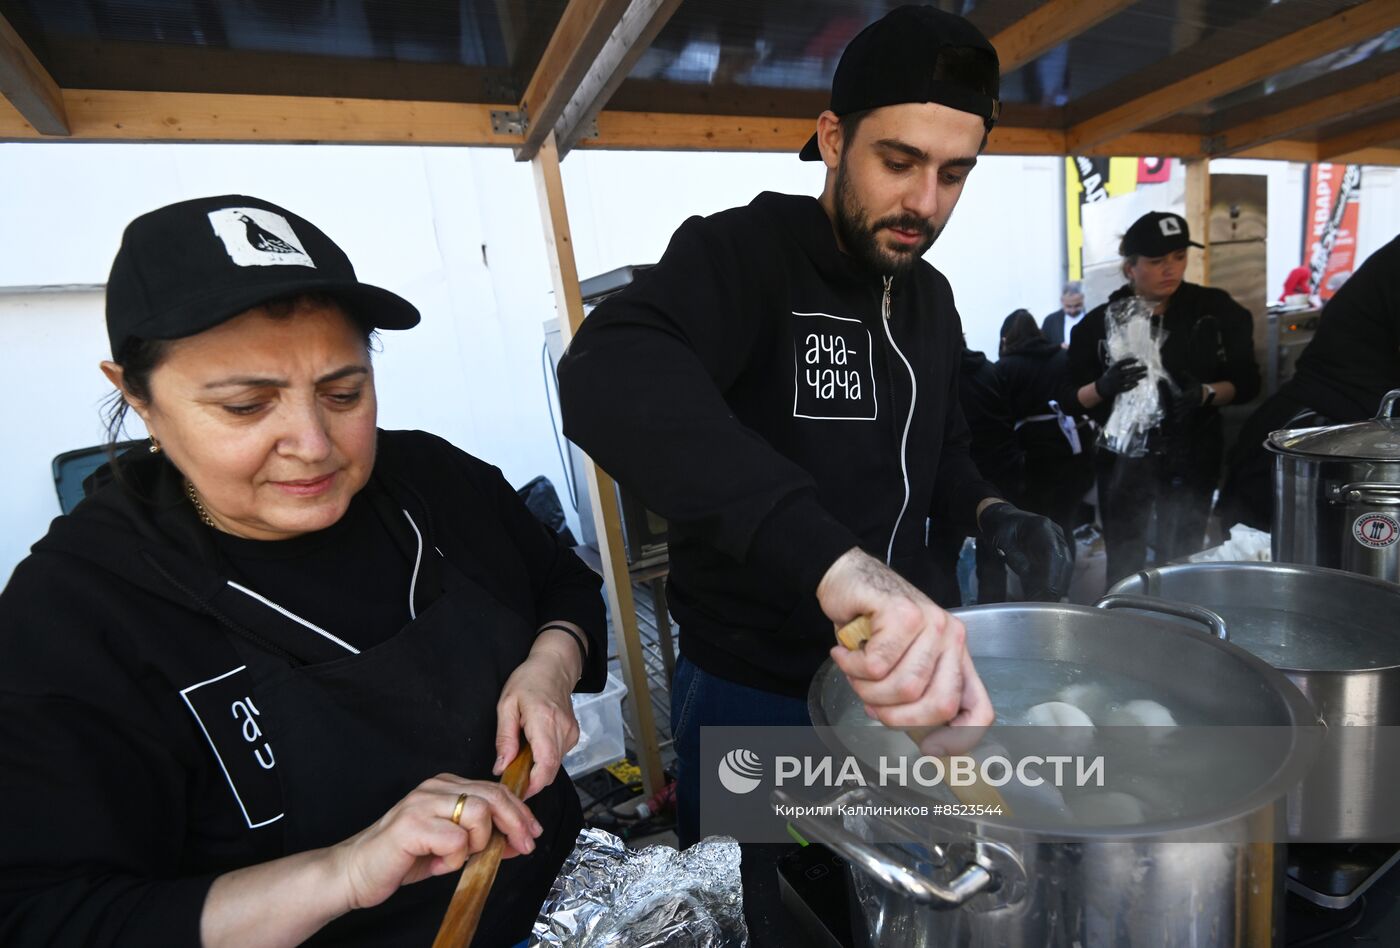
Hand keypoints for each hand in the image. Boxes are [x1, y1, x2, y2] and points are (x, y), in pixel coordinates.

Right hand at [331, 773, 542, 912]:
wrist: (355, 872)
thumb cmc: (401, 858)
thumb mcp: (450, 846)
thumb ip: (480, 837)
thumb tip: (518, 840)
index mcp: (444, 786)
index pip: (494, 790)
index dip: (519, 812)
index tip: (533, 832)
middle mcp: (434, 788)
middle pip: (493, 796)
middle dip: (515, 823)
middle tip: (524, 846)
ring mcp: (422, 803)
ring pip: (478, 814)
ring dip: (477, 844)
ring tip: (455, 859)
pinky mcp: (411, 825)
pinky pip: (456, 840)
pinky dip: (454, 859)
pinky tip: (436, 864)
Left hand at [495, 635, 580, 799]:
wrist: (554, 666)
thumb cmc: (529, 680)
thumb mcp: (506, 705)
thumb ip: (504, 738)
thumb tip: (501, 767)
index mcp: (544, 720)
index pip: (546, 763)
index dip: (533, 784)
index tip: (518, 792)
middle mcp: (562, 729)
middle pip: (550, 770)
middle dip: (531, 781)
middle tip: (511, 779)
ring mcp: (571, 733)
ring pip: (554, 766)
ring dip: (536, 770)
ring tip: (520, 758)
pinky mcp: (573, 736)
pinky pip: (557, 757)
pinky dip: (544, 760)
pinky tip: (533, 747)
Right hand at [817, 548, 993, 734]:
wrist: (847, 580)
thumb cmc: (871, 626)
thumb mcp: (901, 667)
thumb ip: (915, 699)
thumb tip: (925, 743)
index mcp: (957, 658)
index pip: (979, 710)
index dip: (959, 739)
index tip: (929, 750)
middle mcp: (952, 639)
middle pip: (937, 706)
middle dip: (895, 716)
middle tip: (870, 702)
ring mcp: (931, 623)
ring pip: (903, 688)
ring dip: (865, 688)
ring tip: (854, 669)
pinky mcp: (903, 613)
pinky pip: (875, 666)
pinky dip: (851, 666)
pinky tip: (844, 652)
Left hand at [978, 502, 1072, 600]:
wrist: (1002, 517)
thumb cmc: (1000, 528)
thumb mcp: (1001, 541)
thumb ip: (1015, 557)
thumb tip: (1028, 576)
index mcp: (1041, 526)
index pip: (1052, 552)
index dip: (1051, 574)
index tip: (1047, 591)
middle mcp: (1054, 532)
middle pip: (1063, 560)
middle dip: (1057, 583)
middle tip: (1047, 602)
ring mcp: (1058, 540)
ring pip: (1065, 565)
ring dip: (1058, 584)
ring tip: (1048, 601)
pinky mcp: (1057, 548)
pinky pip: (1060, 567)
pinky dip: (1055, 580)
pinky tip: (1048, 593)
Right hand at [1094, 357, 1147, 398]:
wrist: (1101, 387)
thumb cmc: (1110, 376)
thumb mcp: (1113, 369)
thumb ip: (1121, 366)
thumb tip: (1134, 361)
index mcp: (1113, 368)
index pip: (1122, 363)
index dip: (1130, 361)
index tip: (1137, 360)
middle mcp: (1115, 375)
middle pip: (1129, 371)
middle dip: (1139, 369)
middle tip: (1146, 367)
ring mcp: (1116, 382)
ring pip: (1130, 379)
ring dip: (1138, 377)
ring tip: (1145, 374)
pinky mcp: (1117, 389)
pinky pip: (1127, 388)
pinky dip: (1132, 386)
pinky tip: (1137, 383)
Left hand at [1169, 379, 1204, 422]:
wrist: (1204, 395)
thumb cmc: (1196, 387)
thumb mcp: (1192, 381)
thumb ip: (1186, 376)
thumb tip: (1181, 371)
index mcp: (1189, 394)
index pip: (1183, 396)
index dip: (1178, 398)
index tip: (1173, 399)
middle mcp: (1188, 401)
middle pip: (1181, 404)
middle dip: (1176, 406)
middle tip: (1168, 409)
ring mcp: (1188, 406)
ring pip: (1182, 410)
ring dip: (1177, 413)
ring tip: (1171, 416)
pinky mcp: (1188, 409)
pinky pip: (1184, 414)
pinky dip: (1180, 417)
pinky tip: (1176, 421)